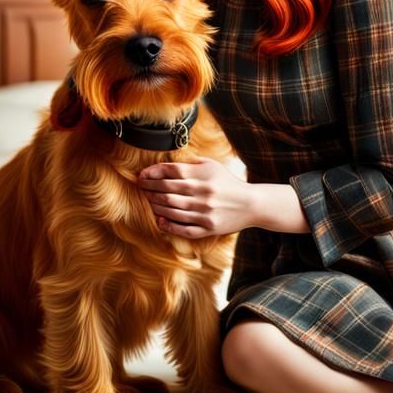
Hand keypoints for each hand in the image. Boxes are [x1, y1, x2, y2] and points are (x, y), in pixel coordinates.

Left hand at [137, 157, 254, 238]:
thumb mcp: (212, 166)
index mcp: (203, 175)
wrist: (251, 204)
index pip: (172, 171)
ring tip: (148, 201)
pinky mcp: (208, 228)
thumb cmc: (228, 183)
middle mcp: (203, 193)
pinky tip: (160, 220)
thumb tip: (167, 165)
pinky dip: (169, 225)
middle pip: (168, 190)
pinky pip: (183, 228)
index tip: (142, 175)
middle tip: (141, 187)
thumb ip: (191, 163)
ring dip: (156, 205)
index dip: (153, 173)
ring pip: (172, 209)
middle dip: (150, 188)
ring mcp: (205, 212)